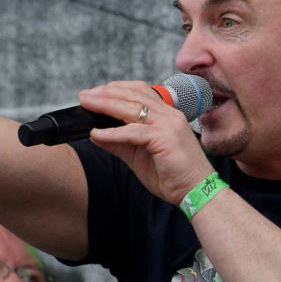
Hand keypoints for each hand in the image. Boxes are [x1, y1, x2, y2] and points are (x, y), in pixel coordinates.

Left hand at [78, 81, 214, 204]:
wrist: (196, 192)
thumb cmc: (172, 176)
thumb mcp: (138, 156)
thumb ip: (119, 143)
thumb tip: (95, 133)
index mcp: (166, 115)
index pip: (140, 92)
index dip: (116, 89)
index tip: (94, 93)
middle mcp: (169, 115)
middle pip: (133, 95)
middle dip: (106, 93)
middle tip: (84, 96)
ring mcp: (168, 124)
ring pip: (132, 108)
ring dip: (106, 105)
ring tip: (87, 104)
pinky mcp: (165, 138)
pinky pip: (133, 132)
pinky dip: (113, 132)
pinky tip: (97, 133)